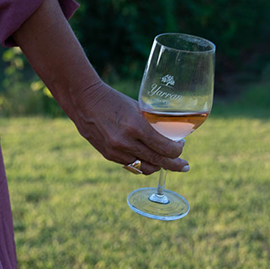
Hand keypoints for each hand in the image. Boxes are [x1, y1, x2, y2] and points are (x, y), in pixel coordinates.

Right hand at [69, 81, 187, 175]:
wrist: (84, 102)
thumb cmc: (113, 100)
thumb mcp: (137, 108)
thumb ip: (150, 123)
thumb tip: (168, 135)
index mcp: (135, 126)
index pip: (165, 148)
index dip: (177, 151)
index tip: (181, 146)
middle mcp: (126, 142)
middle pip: (158, 161)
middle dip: (175, 165)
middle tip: (185, 166)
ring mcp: (116, 151)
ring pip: (145, 168)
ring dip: (158, 166)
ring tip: (165, 162)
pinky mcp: (109, 156)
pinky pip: (131, 165)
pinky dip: (142, 163)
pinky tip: (148, 159)